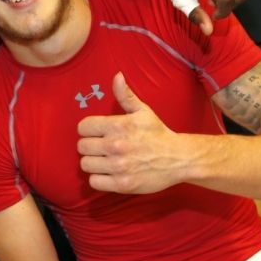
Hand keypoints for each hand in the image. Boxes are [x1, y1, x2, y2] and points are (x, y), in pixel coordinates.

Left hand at [77, 73, 186, 193]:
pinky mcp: (122, 184)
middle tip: (100, 147)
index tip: (96, 133)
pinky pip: (94, 182)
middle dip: (89, 146)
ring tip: (104, 160)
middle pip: (82, 146)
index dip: (87, 130)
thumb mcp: (143, 111)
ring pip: (85, 164)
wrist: (178, 158)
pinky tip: (108, 173)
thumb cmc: (157, 134)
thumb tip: (117, 76)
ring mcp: (118, 166)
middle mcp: (115, 145)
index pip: (83, 127)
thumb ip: (125, 95)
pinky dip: (99, 178)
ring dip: (93, 162)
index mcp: (118, 125)